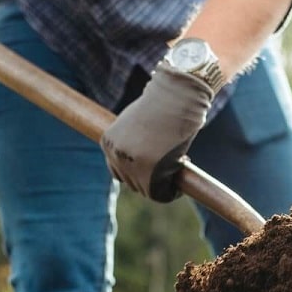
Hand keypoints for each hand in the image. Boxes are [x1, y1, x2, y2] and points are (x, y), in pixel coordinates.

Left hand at [101, 63, 213, 202]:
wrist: (175, 96)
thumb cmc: (161, 107)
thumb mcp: (136, 125)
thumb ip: (132, 146)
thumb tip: (139, 171)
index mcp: (108, 143)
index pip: (119, 172)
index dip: (140, 171)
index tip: (158, 162)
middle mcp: (116, 155)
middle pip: (133, 184)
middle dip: (153, 178)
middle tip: (171, 161)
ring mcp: (132, 165)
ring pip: (148, 190)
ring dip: (164, 184)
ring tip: (178, 163)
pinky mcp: (151, 171)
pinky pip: (162, 194)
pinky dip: (172, 192)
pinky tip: (182, 173)